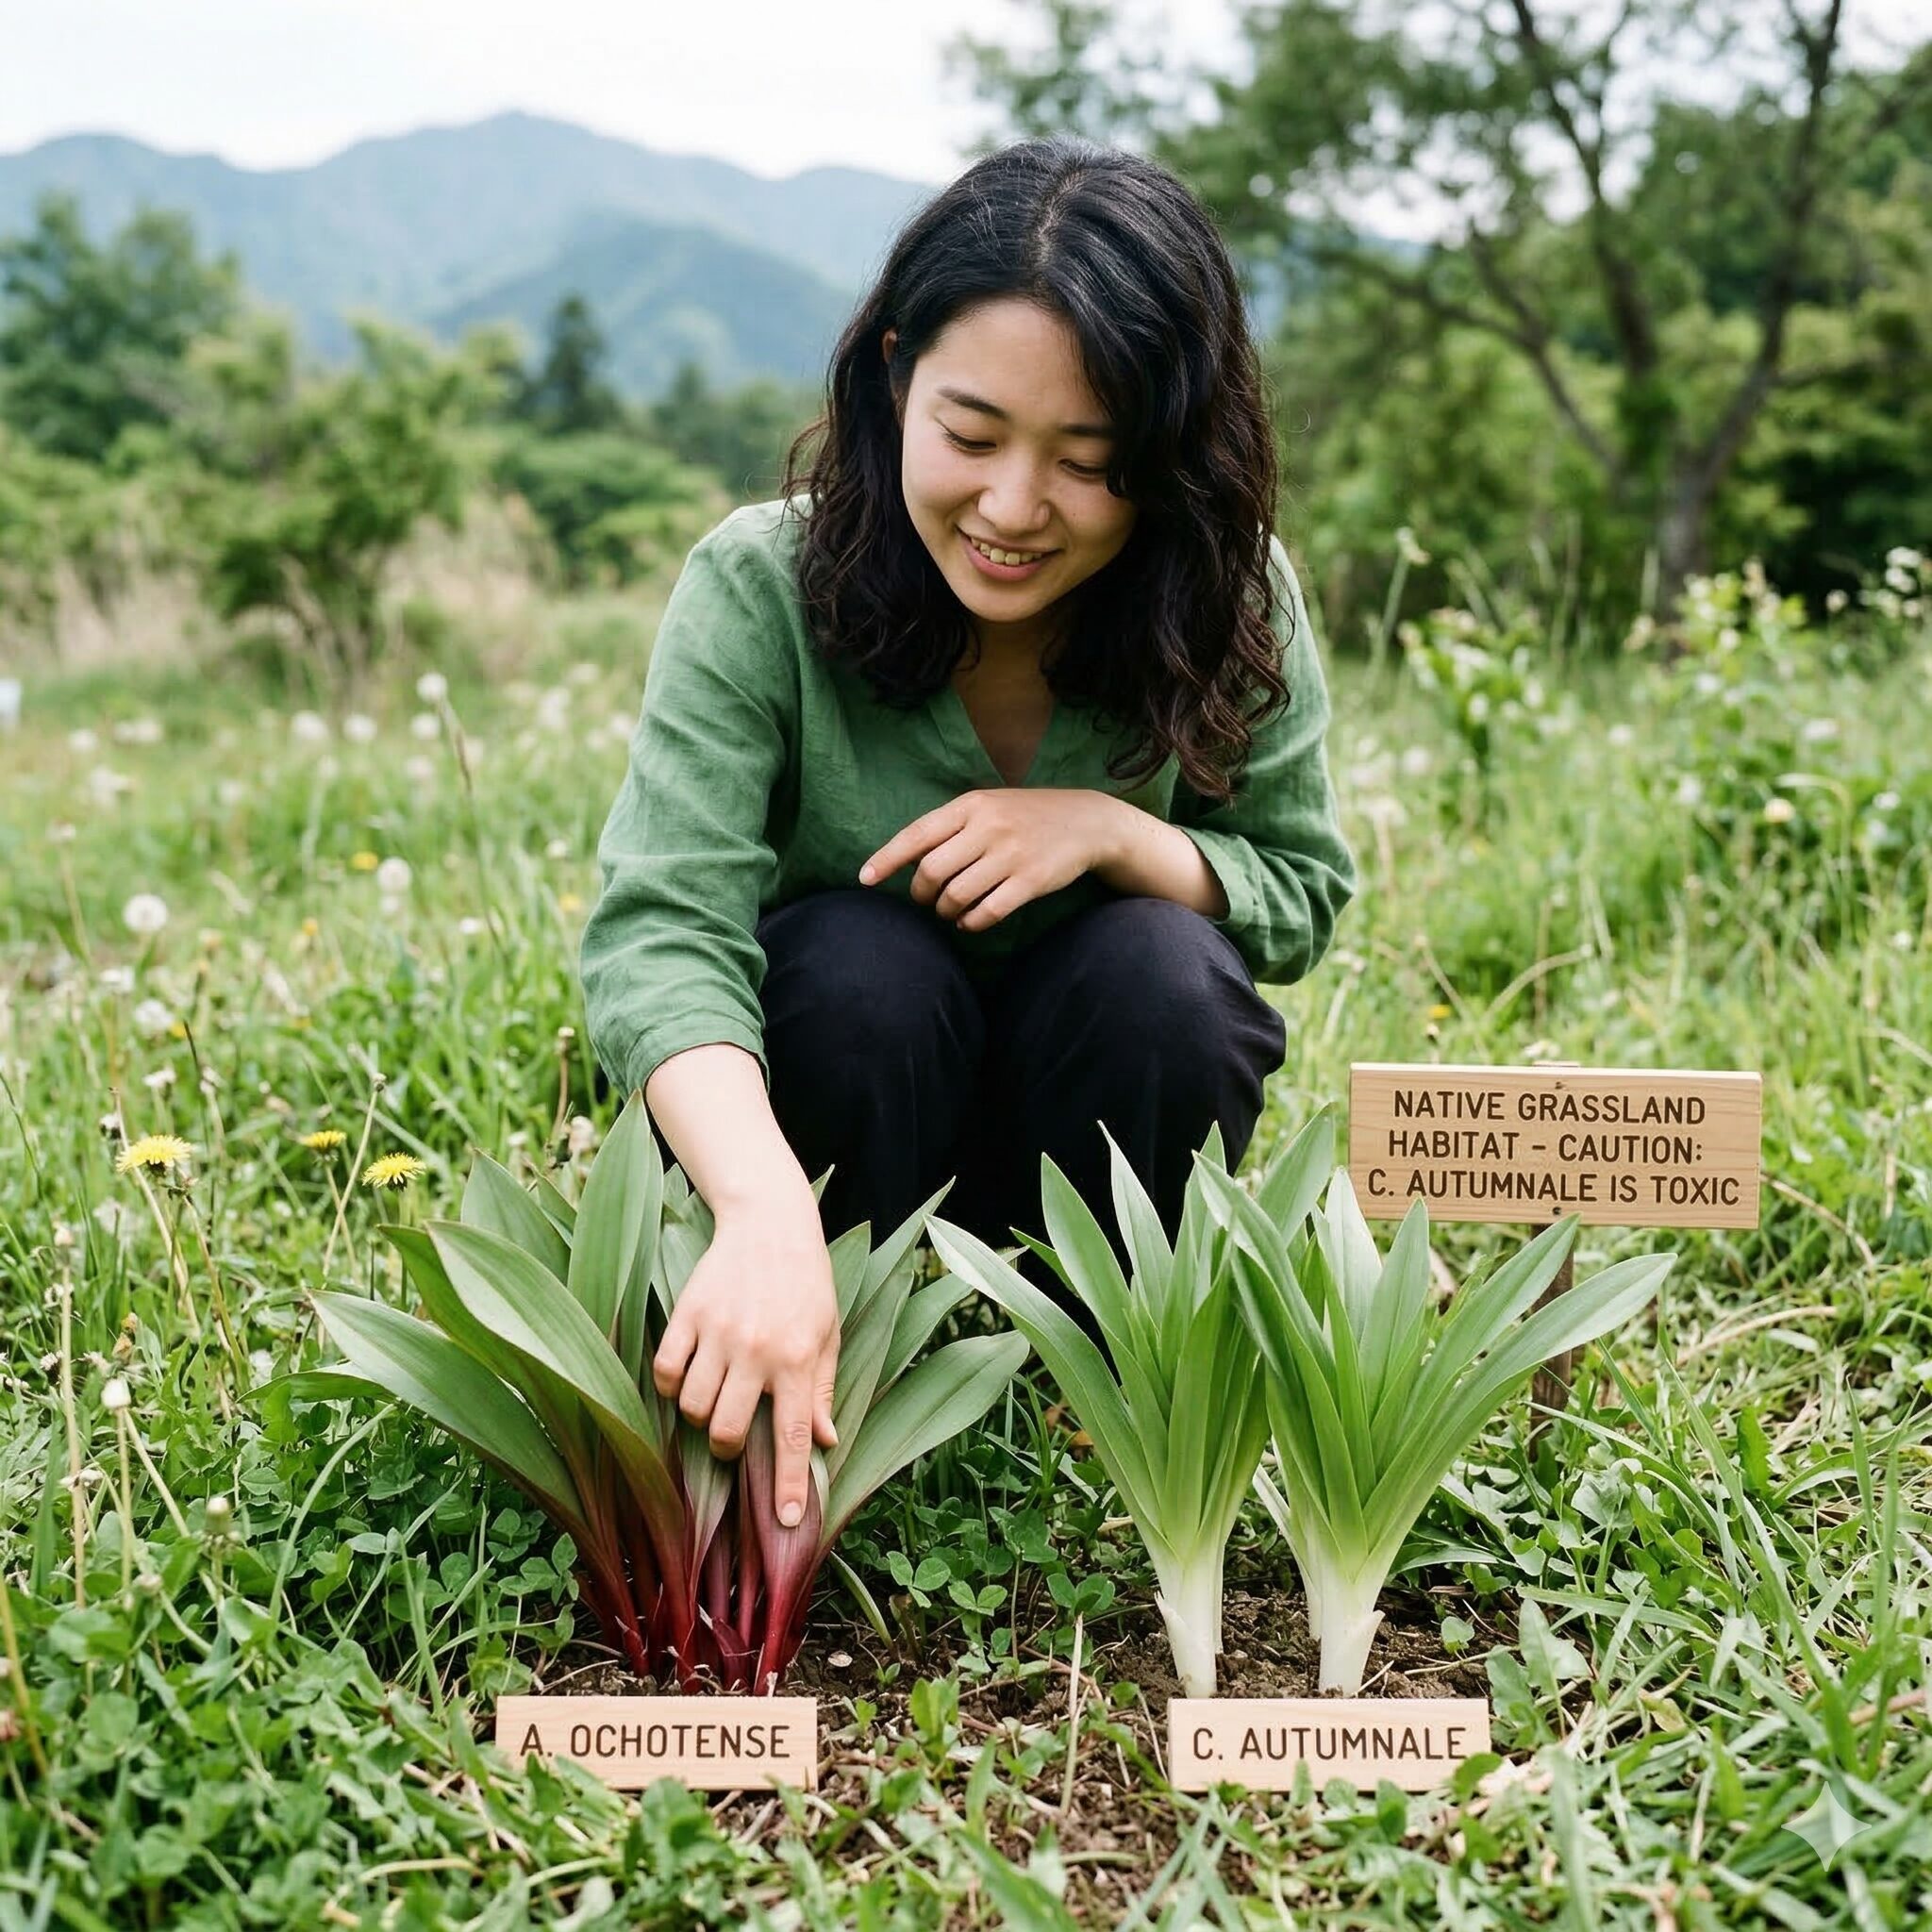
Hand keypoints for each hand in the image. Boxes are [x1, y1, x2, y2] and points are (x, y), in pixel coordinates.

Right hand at [651, 1190, 839, 1527]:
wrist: (769, 1221)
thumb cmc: (806, 1281)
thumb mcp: (826, 1333)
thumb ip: (821, 1389)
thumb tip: (826, 1443)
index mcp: (797, 1360)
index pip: (793, 1438)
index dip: (789, 1485)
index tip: (785, 1522)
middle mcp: (757, 1351)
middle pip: (727, 1432)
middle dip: (728, 1448)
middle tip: (734, 1435)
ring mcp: (718, 1333)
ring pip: (692, 1407)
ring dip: (700, 1415)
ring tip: (715, 1395)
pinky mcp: (688, 1314)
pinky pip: (666, 1370)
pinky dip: (671, 1384)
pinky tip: (686, 1375)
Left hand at [859, 787, 1125, 931]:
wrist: (1087, 822)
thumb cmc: (1027, 816)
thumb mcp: (989, 806)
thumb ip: (952, 827)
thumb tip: (908, 859)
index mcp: (971, 805)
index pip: (917, 834)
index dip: (887, 859)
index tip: (865, 879)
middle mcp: (988, 827)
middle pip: (932, 871)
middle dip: (921, 893)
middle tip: (926, 899)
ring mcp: (1010, 854)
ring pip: (956, 895)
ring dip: (945, 910)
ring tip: (950, 911)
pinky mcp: (1030, 881)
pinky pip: (987, 912)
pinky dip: (971, 923)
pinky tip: (971, 921)